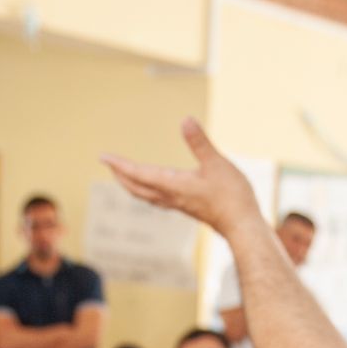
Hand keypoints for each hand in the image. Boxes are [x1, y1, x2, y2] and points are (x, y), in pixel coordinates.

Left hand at [103, 119, 262, 238]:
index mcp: (173, 184)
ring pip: (146, 195)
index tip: (103, 157)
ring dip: (131, 185)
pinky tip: (154, 190)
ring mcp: (179, 204)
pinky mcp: (188, 207)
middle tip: (108, 163)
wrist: (243, 227)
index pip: (139, 174)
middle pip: (136, 187)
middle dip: (121, 175)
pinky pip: (158, 199)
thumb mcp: (217, 163)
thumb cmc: (232, 196)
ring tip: (124, 176)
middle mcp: (171, 196)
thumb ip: (200, 142)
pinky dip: (147, 192)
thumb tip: (186, 120)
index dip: (120, 164)